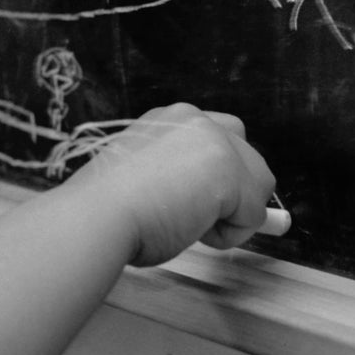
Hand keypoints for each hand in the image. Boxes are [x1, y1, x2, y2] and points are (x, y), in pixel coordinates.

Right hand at [71, 104, 274, 266]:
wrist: (95, 215)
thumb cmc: (107, 209)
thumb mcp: (146, 176)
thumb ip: (182, 179)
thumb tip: (226, 212)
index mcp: (169, 118)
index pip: (221, 138)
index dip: (216, 177)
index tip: (191, 201)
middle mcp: (195, 119)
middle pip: (249, 157)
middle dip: (235, 193)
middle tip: (193, 217)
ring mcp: (215, 141)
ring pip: (258, 187)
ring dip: (231, 215)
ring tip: (187, 224)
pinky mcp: (229, 171)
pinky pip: (253, 216)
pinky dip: (229, 235)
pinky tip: (191, 230)